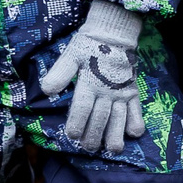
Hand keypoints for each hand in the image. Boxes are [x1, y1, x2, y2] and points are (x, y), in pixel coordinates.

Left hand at [39, 0, 144, 154]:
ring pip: (119, 117)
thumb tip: (46, 90)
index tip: (71, 135)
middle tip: (89, 148)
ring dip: (116, 134)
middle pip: (100, 117)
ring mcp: (121, 92)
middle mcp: (106, 90)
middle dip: (94, 135)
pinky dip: (136, 121)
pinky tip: (134, 134)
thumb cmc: (89, 45)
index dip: (77, 122)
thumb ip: (60, 73)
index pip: (82, 106)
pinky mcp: (132, 91)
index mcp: (89, 82)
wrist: (114, 32)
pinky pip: (136, 109)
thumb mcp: (71, 55)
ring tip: (113, 149)